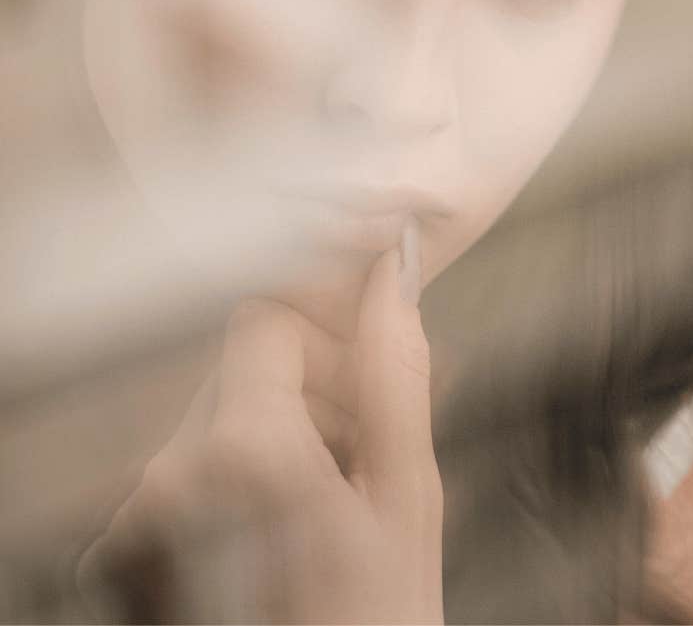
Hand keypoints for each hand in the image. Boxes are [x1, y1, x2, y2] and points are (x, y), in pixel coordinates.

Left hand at [79, 245, 443, 623]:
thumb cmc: (377, 617)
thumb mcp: (409, 496)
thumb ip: (394, 374)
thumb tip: (393, 270)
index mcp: (241, 449)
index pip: (262, 321)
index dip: (325, 348)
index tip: (364, 407)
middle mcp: (164, 479)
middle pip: (234, 376)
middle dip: (303, 402)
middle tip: (358, 473)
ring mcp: (131, 524)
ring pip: (208, 429)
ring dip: (267, 450)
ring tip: (318, 523)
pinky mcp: (113, 560)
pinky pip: (176, 485)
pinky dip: (224, 499)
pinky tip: (272, 550)